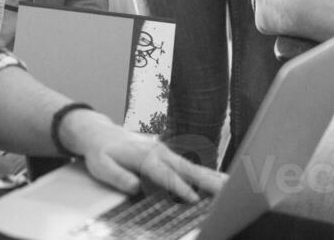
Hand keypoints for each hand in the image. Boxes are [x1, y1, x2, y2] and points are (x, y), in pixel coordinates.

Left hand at [61, 110, 223, 201]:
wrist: (101, 133)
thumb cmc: (101, 152)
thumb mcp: (101, 165)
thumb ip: (117, 176)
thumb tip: (134, 187)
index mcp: (144, 156)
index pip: (165, 174)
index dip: (179, 187)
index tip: (194, 199)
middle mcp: (159, 152)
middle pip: (187, 168)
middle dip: (207, 180)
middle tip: (226, 190)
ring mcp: (166, 153)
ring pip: (193, 166)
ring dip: (212, 176)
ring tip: (232, 185)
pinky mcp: (169, 156)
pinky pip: (190, 167)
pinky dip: (206, 174)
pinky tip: (220, 182)